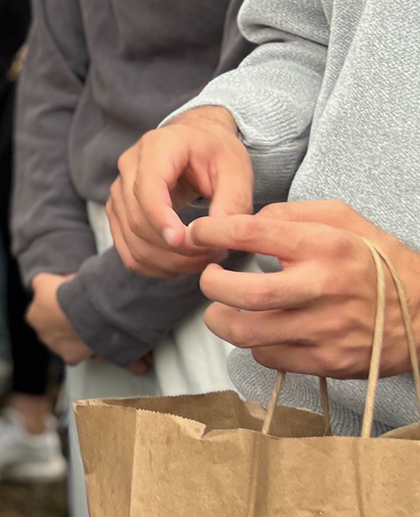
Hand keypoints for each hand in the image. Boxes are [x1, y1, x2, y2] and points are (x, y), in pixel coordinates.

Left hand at [27, 271, 93, 364]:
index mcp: (33, 316)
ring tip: (85, 325)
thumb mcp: (44, 280)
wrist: (85, 310)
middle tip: (76, 313)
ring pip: (63, 342)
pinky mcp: (69, 357)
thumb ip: (38, 284)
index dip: (54, 306)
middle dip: (61, 323)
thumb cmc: (64, 294)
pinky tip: (89, 339)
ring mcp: (55, 347)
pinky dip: (82, 349)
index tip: (65, 302)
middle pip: (51, 329)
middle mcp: (41, 334)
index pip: (40, 313)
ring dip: (71, 336)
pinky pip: (76, 354)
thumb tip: (39, 285)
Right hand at [107, 106, 253, 278]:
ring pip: (131, 239)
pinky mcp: (119, 211)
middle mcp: (129, 166)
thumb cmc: (216, 152)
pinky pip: (128, 249)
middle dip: (174, 247)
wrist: (195, 142)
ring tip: (203, 259)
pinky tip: (182, 264)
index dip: (161, 219)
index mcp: (157, 147)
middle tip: (214, 254)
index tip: (183, 242)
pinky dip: (153, 265)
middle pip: (137, 219)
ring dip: (167, 260)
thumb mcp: (236, 168)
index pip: (147, 188)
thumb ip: (233, 199)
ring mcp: (119, 190)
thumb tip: (219, 235)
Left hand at [190, 203, 419, 379]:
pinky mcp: (328, 362)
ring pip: (250, 334)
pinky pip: (270, 358)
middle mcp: (324, 289)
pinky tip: (260, 330)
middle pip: (247, 294)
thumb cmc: (377, 260)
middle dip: (212, 285)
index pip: (252, 233)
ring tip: (222, 309)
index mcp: (326, 246)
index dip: (213, 231)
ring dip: (222, 321)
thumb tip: (245, 220)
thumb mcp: (344, 219)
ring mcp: (326, 330)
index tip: (198, 233)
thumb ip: (291, 213)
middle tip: (209, 277)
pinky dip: (253, 345)